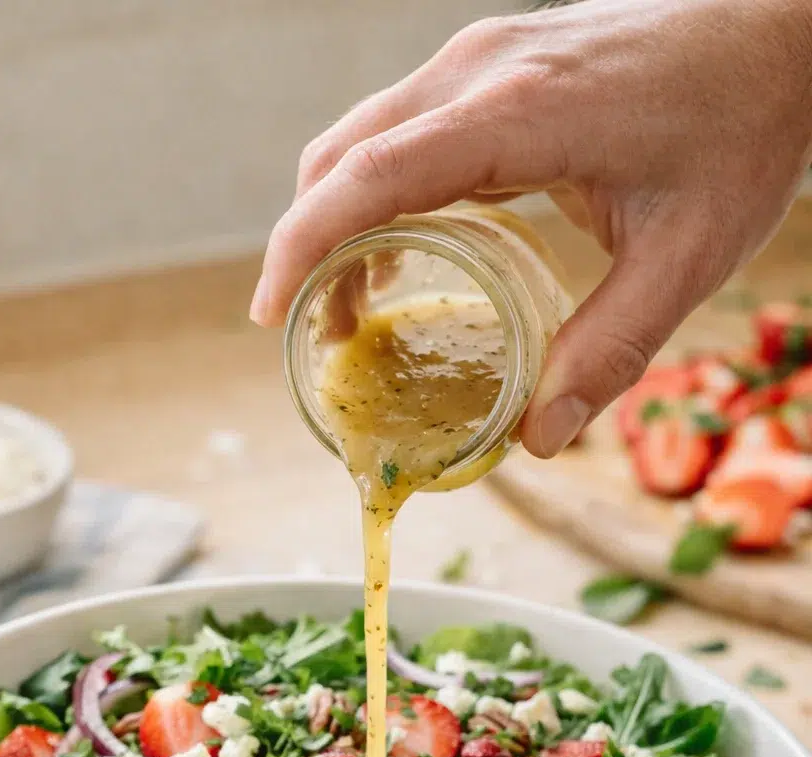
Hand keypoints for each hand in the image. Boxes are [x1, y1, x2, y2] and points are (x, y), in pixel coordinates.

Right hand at [250, 0, 811, 455]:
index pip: (370, 174)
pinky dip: (375, 195)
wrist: (779, 28)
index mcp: (518, 113)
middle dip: (310, 249)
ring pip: (364, 139)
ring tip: (352, 313)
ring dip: (339, 222)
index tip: (271, 314)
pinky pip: (402, 130)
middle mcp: (480, 73)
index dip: (306, 244)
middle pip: (344, 156)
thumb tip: (539, 438)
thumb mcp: (688, 257)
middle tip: (317, 339)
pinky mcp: (493, 66)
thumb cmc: (743, 127)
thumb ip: (610, 351)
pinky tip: (401, 257)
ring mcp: (482, 60)